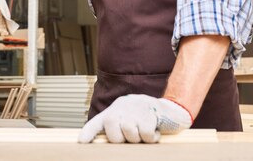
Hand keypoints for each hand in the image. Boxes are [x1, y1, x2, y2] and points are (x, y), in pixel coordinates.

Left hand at [78, 94, 192, 143]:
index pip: (98, 122)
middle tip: (134, 137)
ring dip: (139, 138)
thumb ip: (118, 130)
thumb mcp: (130, 122)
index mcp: (115, 111)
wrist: (170, 109)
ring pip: (130, 132)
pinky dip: (151, 137)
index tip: (82, 142)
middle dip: (122, 139)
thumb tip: (104, 145)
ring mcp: (135, 108)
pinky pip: (145, 133)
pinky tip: (155, 130)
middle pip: (113, 130)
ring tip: (145, 132)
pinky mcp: (150, 111)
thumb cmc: (146, 119)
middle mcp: (122, 107)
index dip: (88, 132)